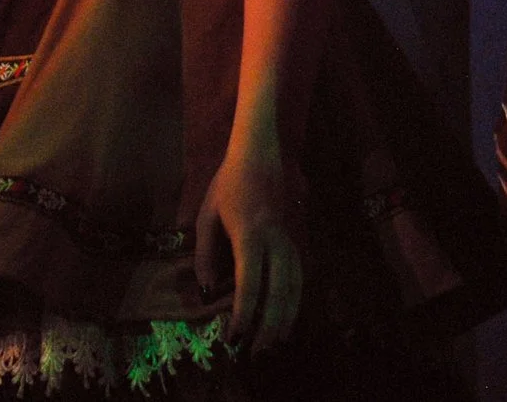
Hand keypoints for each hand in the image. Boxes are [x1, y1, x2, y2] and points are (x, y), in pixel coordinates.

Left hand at [195, 138, 304, 352]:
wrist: (260, 153)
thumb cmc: (228, 183)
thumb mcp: (207, 215)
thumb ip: (206, 255)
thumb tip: (209, 292)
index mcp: (250, 233)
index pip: (250, 283)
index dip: (243, 314)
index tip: (235, 337)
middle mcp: (275, 239)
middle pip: (279, 291)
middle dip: (269, 325)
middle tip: (257, 352)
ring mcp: (290, 237)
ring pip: (296, 285)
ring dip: (286, 316)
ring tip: (274, 342)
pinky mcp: (297, 236)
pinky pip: (300, 274)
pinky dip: (295, 299)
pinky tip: (287, 315)